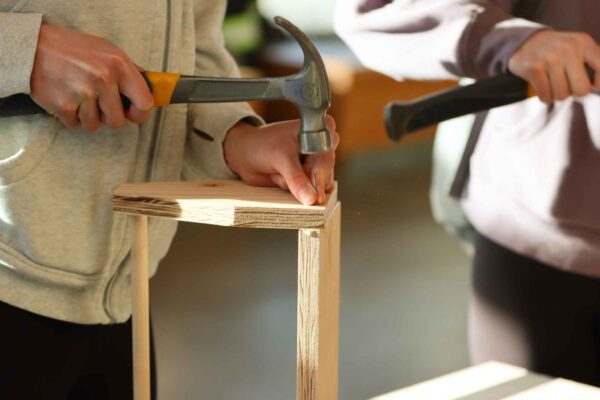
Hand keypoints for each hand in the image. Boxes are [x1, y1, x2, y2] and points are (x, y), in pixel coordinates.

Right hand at [30, 24, 153, 130]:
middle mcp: (103, 78)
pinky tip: (65, 98)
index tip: (133, 114)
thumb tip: (149, 88)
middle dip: (108, 117)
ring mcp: (83, 93)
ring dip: (86, 116)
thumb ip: (128, 70)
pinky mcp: (63, 105)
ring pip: (94, 125)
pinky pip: (74, 124)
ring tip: (77, 96)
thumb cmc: (73, 49)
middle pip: (117, 121)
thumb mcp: (107, 50)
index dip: (140, 114)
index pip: (144, 102)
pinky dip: (69, 116)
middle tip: (98, 103)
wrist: (32, 48)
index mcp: (119, 65)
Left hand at [223, 116, 339, 205]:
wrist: (245, 154)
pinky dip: (297, 192)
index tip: (315, 192)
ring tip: (279, 172)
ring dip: (298, 186)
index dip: (321, 173)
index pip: (328, 155)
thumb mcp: (280, 158)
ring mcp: (316, 164)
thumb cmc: (261, 145)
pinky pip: (311, 193)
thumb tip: (311, 197)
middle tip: (284, 174)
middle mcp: (322, 147)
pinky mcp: (309, 178)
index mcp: (320, 131)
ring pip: (318, 186)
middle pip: (325, 173)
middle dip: (305, 180)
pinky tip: (282, 179)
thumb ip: (296, 179)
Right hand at [508, 30, 599, 102]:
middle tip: (568, 85)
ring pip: (562, 95)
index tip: (593, 85)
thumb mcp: (579, 47)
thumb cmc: (557, 51)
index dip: (599, 83)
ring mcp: (550, 58)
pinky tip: (543, 86)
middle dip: (574, 92)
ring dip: (557, 94)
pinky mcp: (534, 68)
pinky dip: (545, 96)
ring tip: (553, 83)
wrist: (526, 42)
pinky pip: (546, 96)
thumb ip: (593, 63)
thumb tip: (597, 87)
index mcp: (584, 42)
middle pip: (581, 90)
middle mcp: (568, 48)